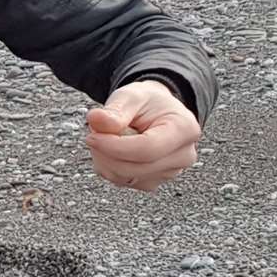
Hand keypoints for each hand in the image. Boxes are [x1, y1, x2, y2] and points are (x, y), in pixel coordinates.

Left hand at [85, 80, 200, 191]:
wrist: (156, 111)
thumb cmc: (147, 102)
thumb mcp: (131, 95)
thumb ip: (115, 109)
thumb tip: (96, 119)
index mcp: (184, 129)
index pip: (147, 149)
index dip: (114, 146)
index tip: (91, 136)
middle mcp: (183, 155)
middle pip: (135, 167)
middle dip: (106, 152)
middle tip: (95, 131)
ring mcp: (169, 172)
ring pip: (124, 177)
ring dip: (104, 158)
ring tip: (107, 136)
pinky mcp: (153, 181)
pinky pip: (121, 181)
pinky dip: (108, 166)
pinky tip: (111, 149)